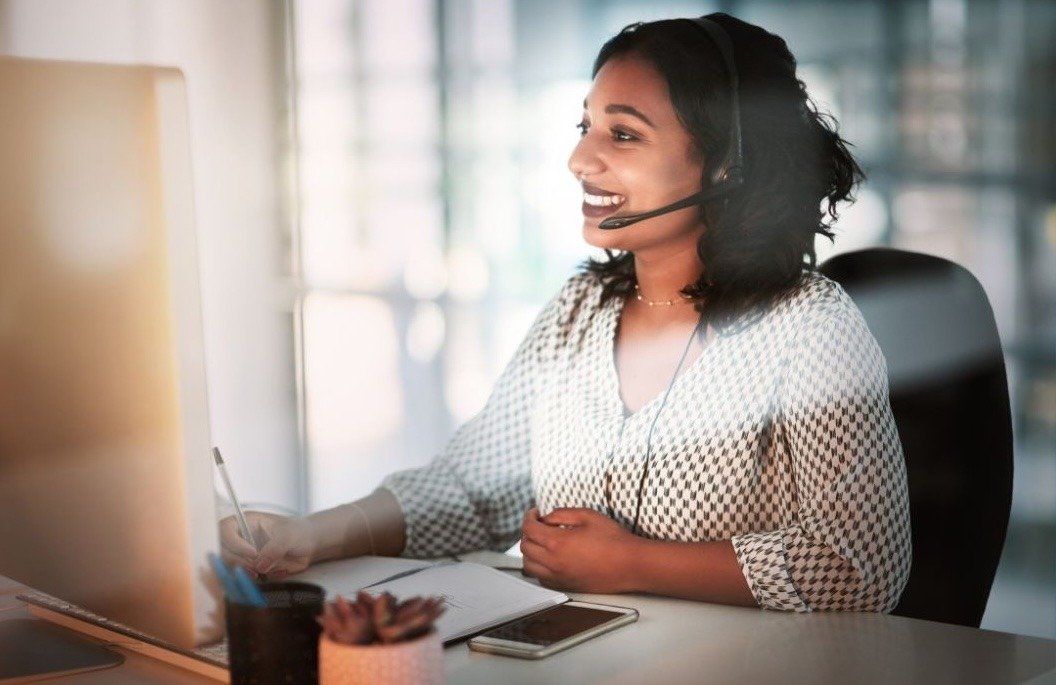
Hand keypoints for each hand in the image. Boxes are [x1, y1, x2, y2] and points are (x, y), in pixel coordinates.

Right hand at [219, 512, 314, 579]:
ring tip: (263, 572)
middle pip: (223, 551)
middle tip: (257, 568)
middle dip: (238, 562)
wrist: (308, 545)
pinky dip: (255, 579)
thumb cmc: (299, 532)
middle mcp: (241, 537)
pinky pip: (243, 577)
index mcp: (247, 521)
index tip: (253, 553)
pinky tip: (273, 573)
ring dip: (245, 572)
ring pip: (230, 566)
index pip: (225, 529)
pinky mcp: (249, 568)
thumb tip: (260, 565)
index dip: (234, 542)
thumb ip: (275, 548)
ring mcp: (243, 553)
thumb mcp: (289, 536)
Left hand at [520, 507, 641, 593]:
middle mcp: (554, 563)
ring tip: (542, 542)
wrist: (631, 565)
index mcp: (557, 543)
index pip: (529, 529)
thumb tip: (547, 518)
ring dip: (530, 551)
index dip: (528, 517)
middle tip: (538, 525)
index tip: (535, 513)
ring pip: (529, 566)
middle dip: (528, 533)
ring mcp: (559, 577)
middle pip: (525, 547)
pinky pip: (541, 578)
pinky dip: (539, 567)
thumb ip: (562, 513)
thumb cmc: (614, 539)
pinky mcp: (566, 586)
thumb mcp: (588, 516)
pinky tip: (550, 558)